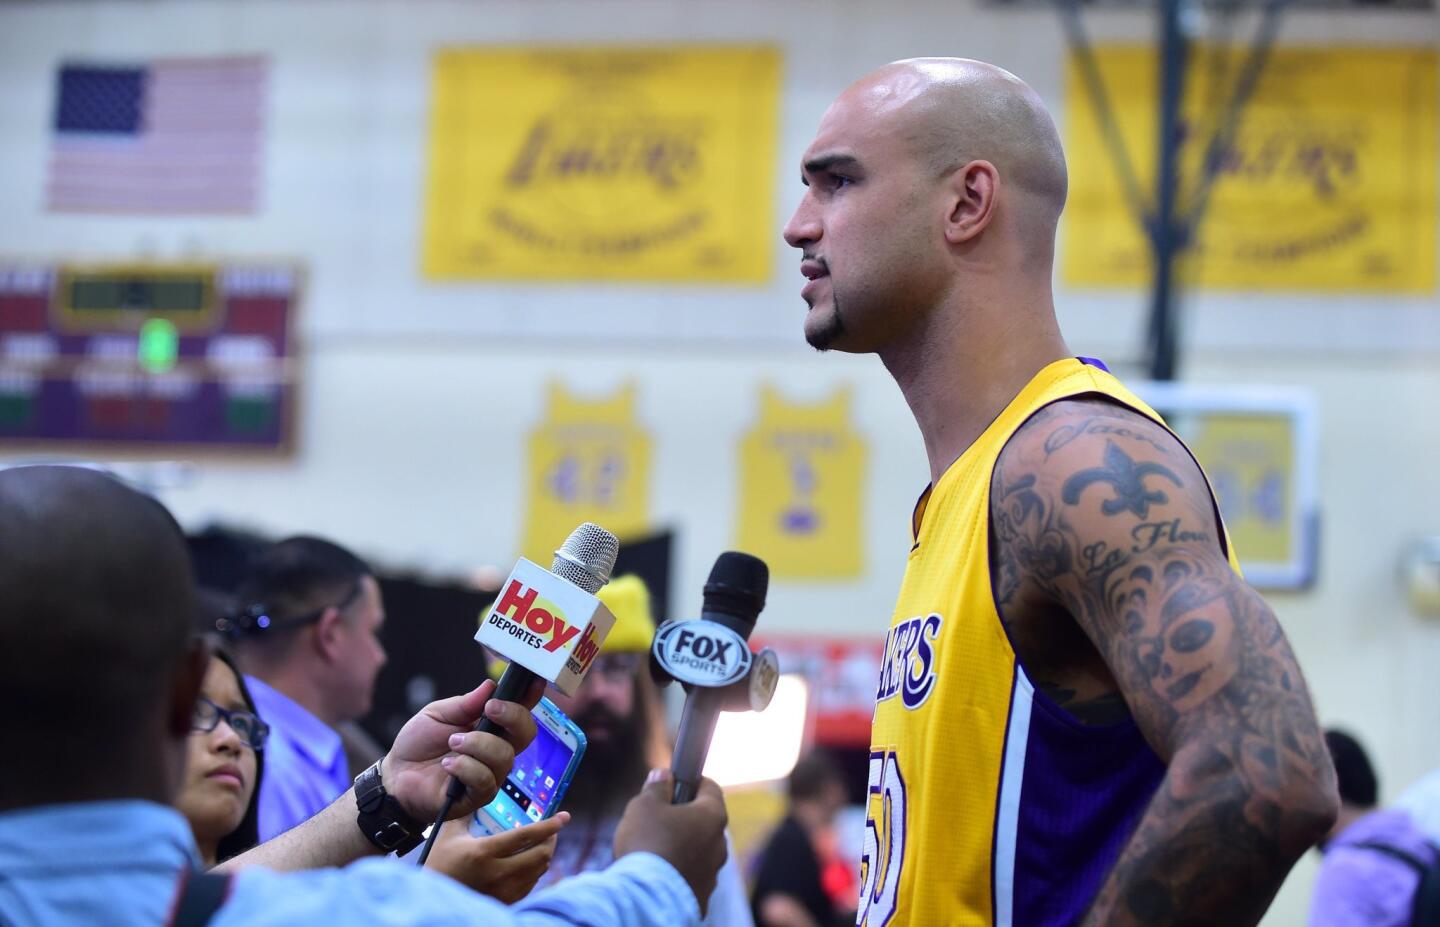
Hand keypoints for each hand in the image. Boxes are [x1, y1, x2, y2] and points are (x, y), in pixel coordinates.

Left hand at [380, 678, 543, 822]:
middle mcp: (497, 749)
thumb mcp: (437, 714)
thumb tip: (490, 686)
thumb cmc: (419, 744)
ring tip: (453, 742)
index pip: (520, 711)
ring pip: (505, 756)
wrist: (396, 775)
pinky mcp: (478, 796)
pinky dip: (466, 767)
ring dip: (478, 744)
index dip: (532, 696)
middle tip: (489, 709)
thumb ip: (465, 704)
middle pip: (526, 733)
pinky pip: (485, 780)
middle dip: (512, 716)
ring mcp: (490, 773)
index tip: (533, 682)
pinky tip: (447, 764)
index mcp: (491, 727)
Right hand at [428, 813, 568, 902]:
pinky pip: (530, 884)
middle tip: (553, 829)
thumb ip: (466, 812)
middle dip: (551, 839)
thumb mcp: (449, 834)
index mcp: (484, 852)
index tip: (565, 816)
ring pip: (538, 870)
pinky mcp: (504, 901)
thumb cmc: (438, 863)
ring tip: (543, 843)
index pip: (527, 836)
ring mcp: (502, 891)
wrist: (433, 898)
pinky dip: (536, 870)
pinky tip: (530, 861)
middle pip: (540, 855)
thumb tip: (477, 791)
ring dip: (545, 854)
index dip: (550, 825)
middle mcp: (497, 873)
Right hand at [614, 770, 728, 915]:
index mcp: (712, 816)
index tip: (678, 782)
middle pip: (705, 822)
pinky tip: (658, 875)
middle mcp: (719, 844)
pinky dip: (679, 873)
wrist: (646, 898)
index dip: (694, 782)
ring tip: (655, 851)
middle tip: (659, 819)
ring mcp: (713, 873)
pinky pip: (692, 878)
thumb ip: (656, 787)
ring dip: (683, 848)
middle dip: (685, 818)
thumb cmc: (647, 843)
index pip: (711, 788)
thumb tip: (663, 775)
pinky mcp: (702, 897)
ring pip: (699, 852)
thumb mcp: (644, 805)